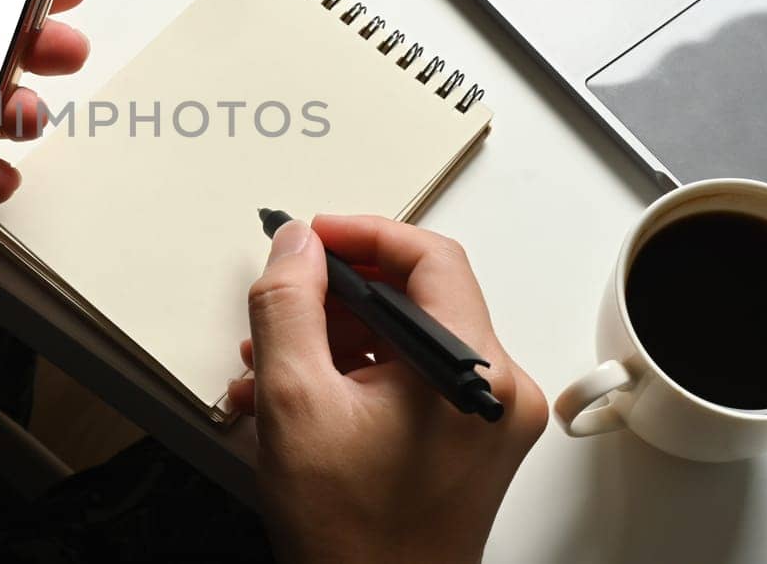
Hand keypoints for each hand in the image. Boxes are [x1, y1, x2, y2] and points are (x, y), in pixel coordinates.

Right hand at [230, 216, 545, 563]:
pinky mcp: (467, 444)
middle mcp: (496, 391)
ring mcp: (485, 421)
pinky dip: (355, 376)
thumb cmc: (352, 538)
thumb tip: (296, 245)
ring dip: (335, 339)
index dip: (364, 234)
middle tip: (285, 299)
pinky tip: (296, 397)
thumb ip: (289, 307)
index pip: (432, 259)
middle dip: (337, 296)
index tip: (313, 237)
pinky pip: (411, 381)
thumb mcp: (294, 402)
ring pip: (407, 341)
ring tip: (271, 362)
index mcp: (473, 372)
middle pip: (418, 298)